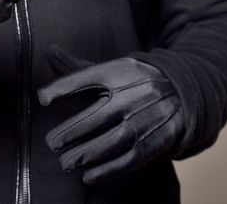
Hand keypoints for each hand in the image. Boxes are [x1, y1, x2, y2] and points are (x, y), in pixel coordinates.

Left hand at [37, 44, 183, 183]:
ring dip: (87, 154)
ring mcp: (148, 116)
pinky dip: (108, 170)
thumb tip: (48, 49)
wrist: (184, 91)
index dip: (63, 88)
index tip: (42, 99)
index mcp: (119, 70)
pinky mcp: (160, 139)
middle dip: (72, 131)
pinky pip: (131, 158)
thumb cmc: (133, 81)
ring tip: (65, 162)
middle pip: (98, 114)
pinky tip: (88, 176)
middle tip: (51, 143)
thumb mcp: (110, 68)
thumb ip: (77, 67)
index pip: (87, 77)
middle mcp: (134, 92)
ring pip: (114, 139)